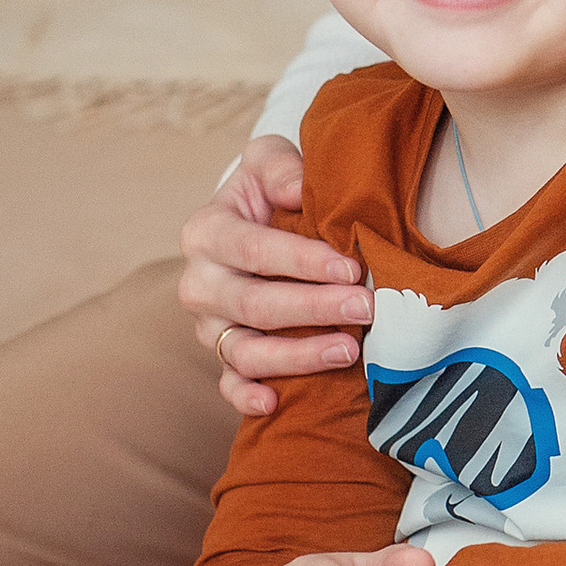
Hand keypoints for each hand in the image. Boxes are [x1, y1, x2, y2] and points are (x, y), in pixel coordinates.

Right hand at [178, 135, 375, 415]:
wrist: (260, 224)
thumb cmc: (271, 193)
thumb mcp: (269, 162)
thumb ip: (280, 166)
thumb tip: (296, 188)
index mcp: (206, 232)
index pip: (253, 250)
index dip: (303, 261)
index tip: (350, 267)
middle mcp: (199, 283)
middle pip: (254, 304)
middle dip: (314, 308)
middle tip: (366, 308)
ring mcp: (209, 326)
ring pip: (245, 352)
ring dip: (297, 356)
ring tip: (349, 351)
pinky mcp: (221, 358)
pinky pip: (228, 385)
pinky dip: (247, 397)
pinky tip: (275, 402)